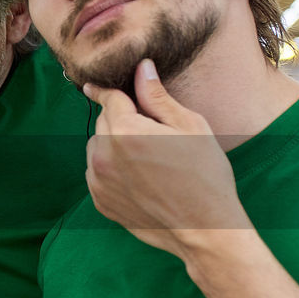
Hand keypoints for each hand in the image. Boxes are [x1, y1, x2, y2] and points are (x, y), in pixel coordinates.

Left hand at [83, 59, 249, 256]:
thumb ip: (157, 97)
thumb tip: (141, 68)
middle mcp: (103, 155)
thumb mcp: (189, 126)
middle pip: (103, 123)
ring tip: (147, 157)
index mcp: (125, 132)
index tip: (93, 85)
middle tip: (150, 131)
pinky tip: (139, 177)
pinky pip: (97, 173)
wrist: (205, 228)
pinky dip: (111, 169)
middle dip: (120, 120)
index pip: (109, 99)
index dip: (108, 89)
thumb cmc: (205, 174)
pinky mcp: (99, 201)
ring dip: (113, 145)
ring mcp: (98, 181)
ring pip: (97, 148)